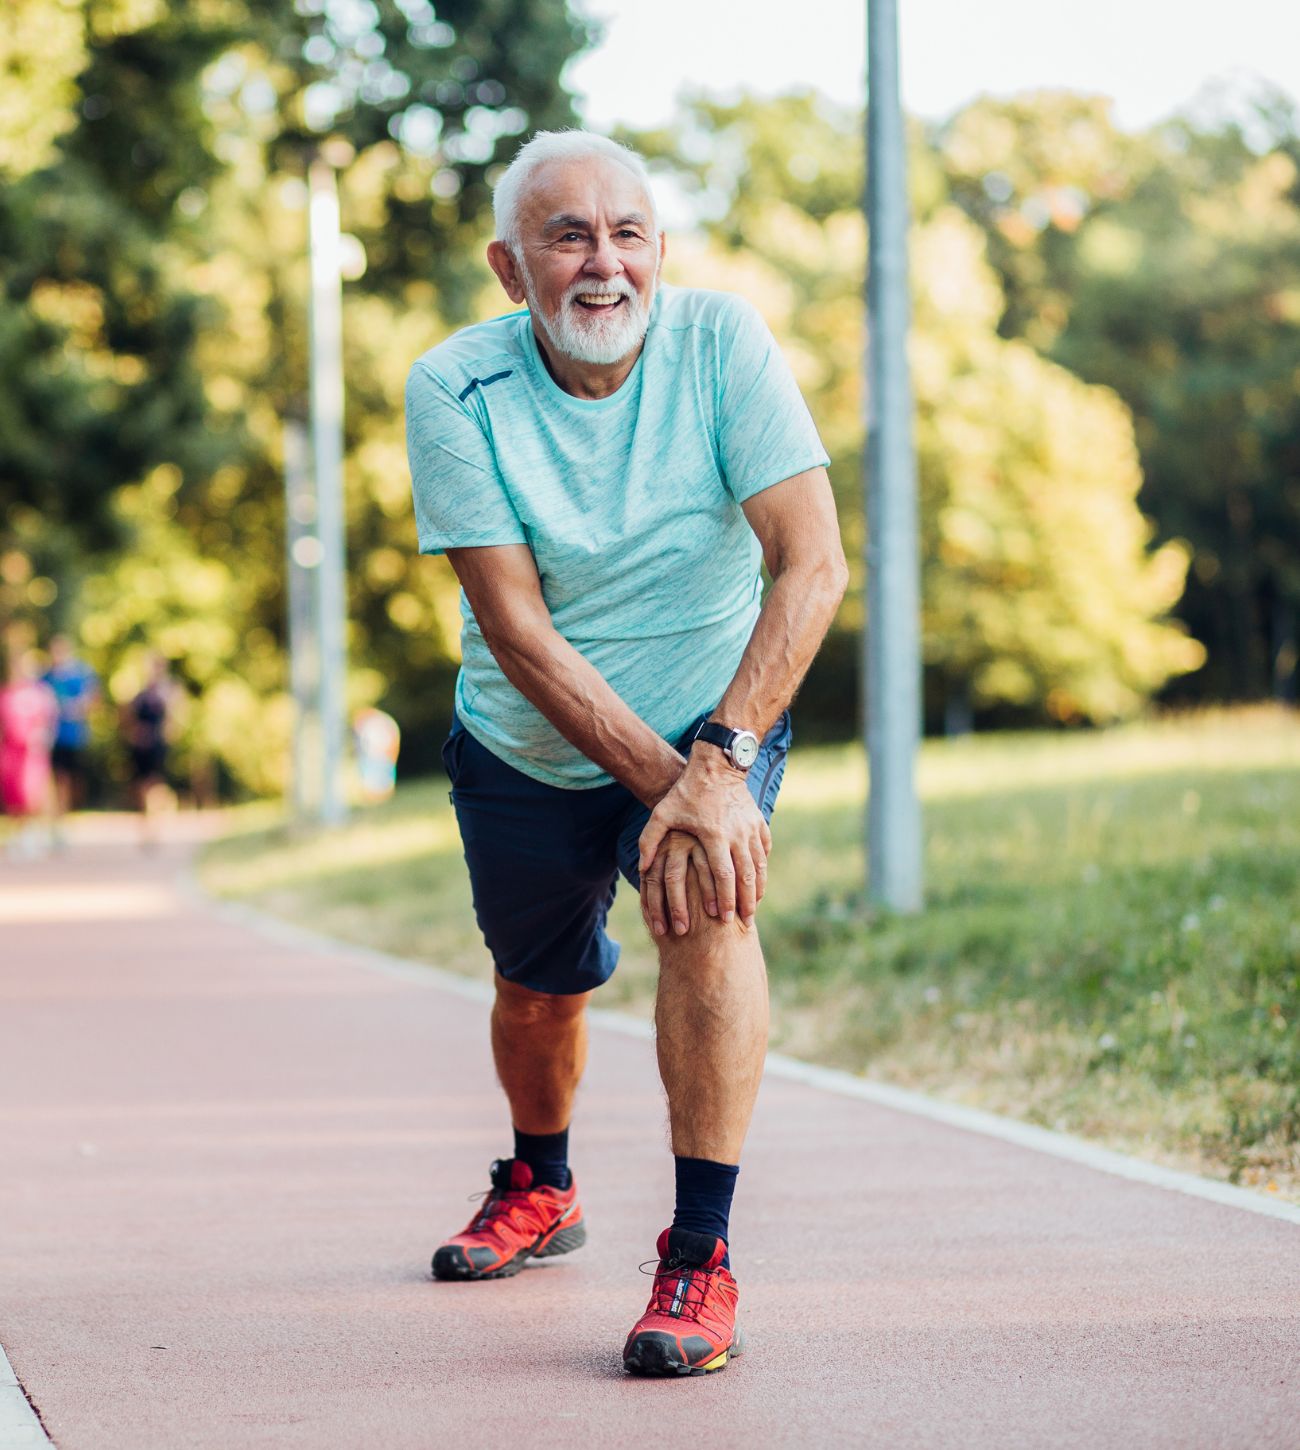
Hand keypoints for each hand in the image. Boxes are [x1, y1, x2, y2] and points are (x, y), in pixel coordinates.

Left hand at [638, 751, 771, 926]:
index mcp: (714, 835)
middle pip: (746, 876)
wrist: (716, 765)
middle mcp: (737, 834)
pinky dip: (763, 868)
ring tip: (752, 907)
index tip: (723, 918)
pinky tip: (758, 881)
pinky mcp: (759, 822)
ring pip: (759, 866)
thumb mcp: (662, 813)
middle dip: (745, 902)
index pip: (723, 875)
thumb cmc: (686, 791)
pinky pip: (764, 850)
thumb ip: (649, 840)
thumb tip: (641, 869)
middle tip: (744, 922)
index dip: (725, 898)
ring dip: (757, 888)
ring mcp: (751, 828)